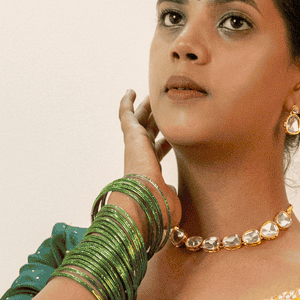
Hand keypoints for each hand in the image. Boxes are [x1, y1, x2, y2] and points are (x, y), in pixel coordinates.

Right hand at [117, 90, 180, 236]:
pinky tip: (130, 91)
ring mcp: (135, 146)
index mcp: (152, 170)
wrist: (146, 203)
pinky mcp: (131, 136)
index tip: (173, 136)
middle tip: (161, 106)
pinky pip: (125, 115)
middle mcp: (141, 157)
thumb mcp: (173, 200)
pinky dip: (126, 103)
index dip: (166, 141)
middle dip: (155, 119)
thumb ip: (174, 193)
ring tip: (150, 95)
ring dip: (144, 108)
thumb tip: (175, 192)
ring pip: (139, 121)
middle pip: (149, 132)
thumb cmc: (159, 208)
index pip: (159, 151)